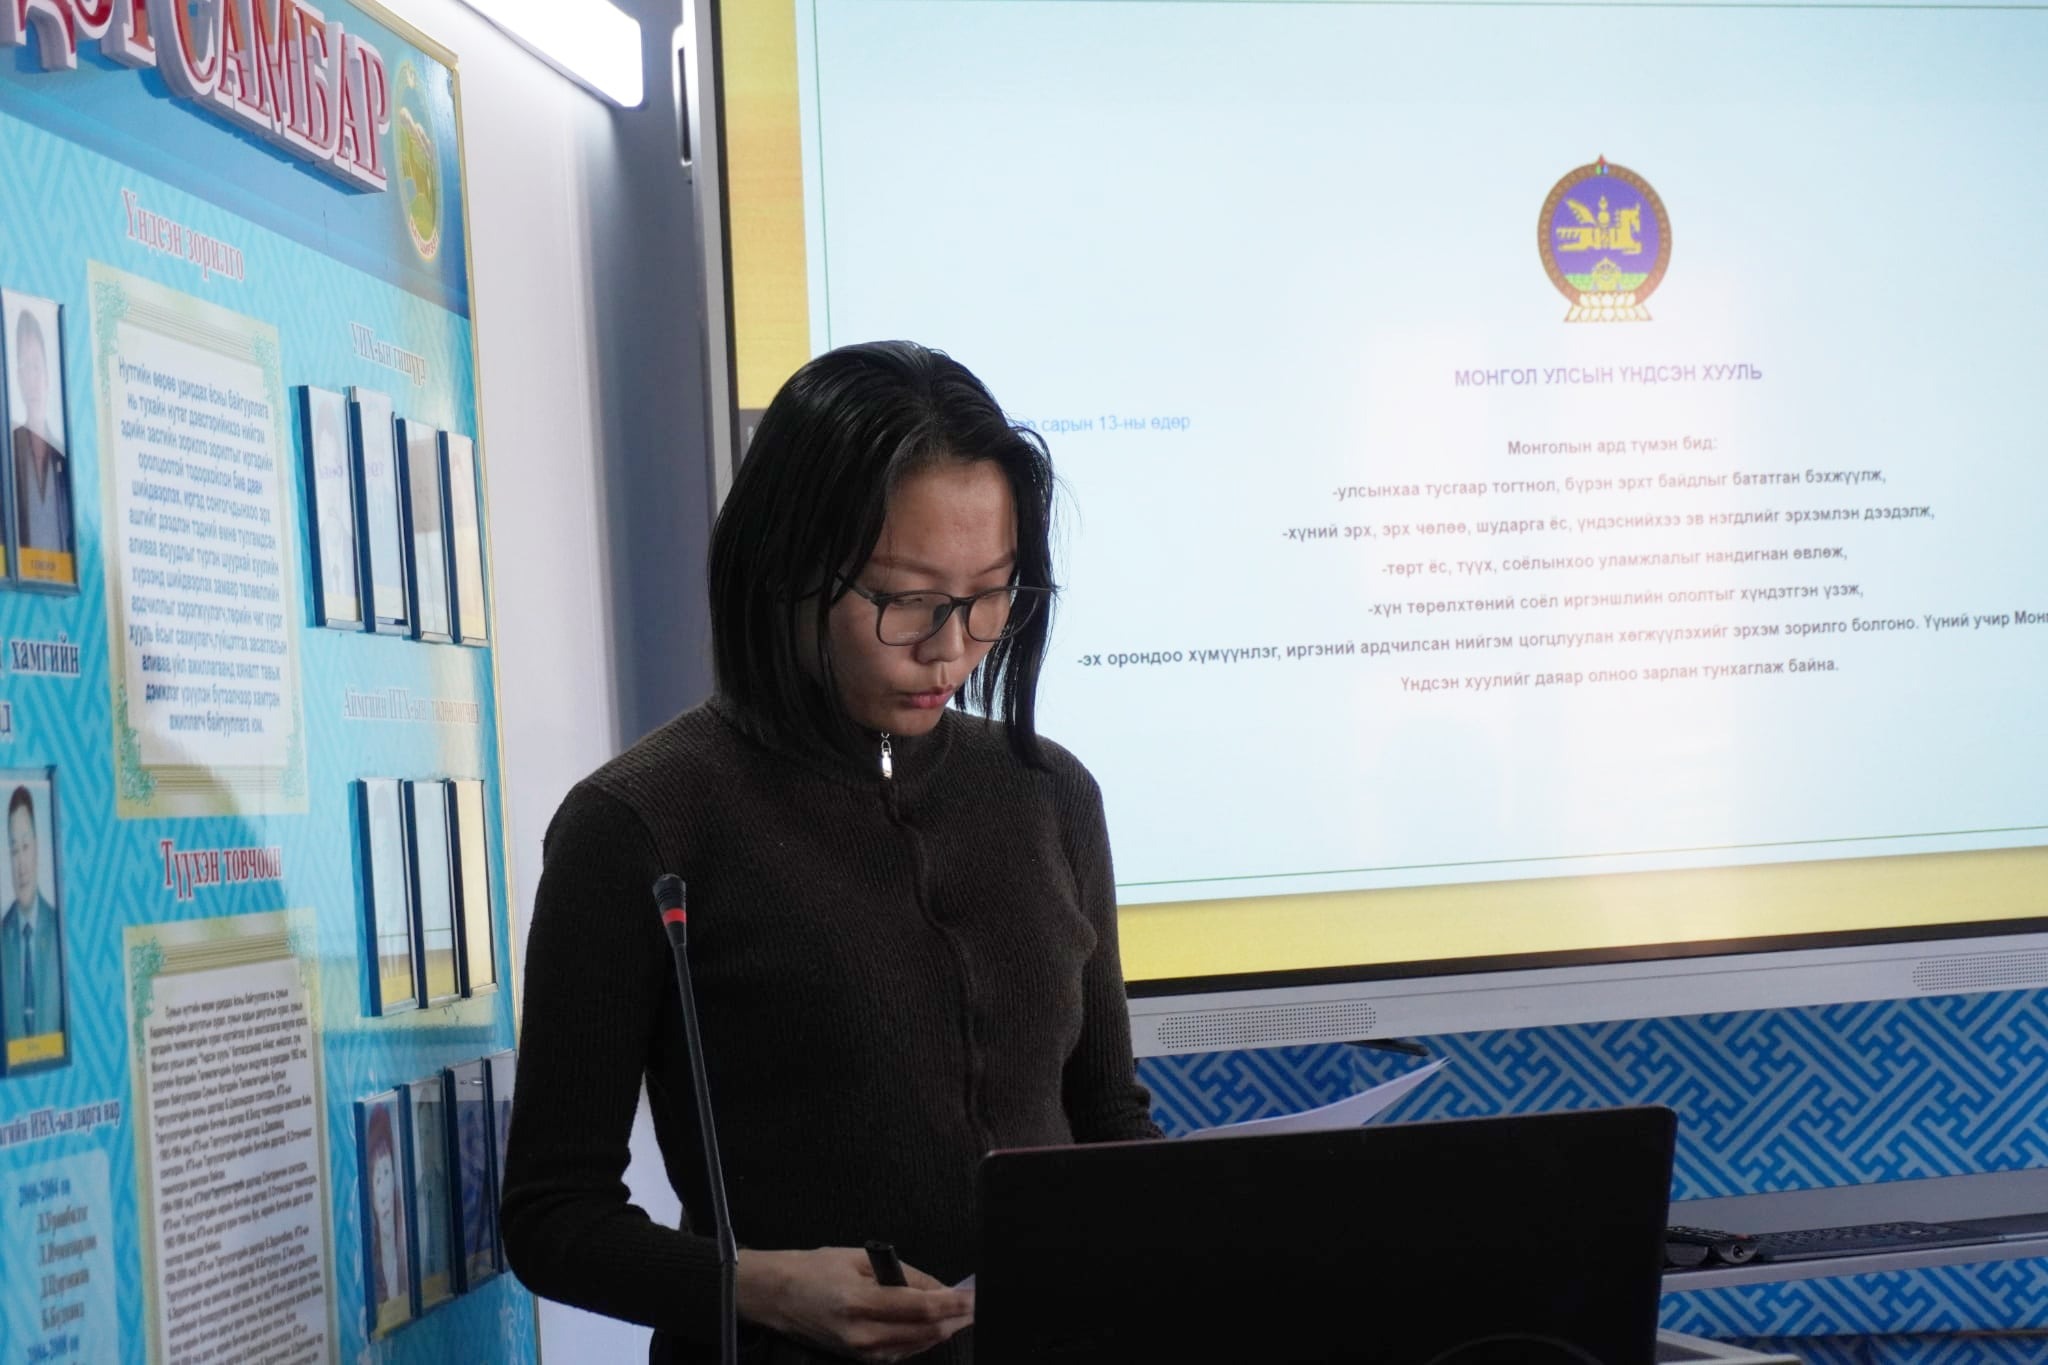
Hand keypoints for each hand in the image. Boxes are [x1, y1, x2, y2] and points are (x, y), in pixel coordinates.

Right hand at [737, 1246, 973, 1362]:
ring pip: (919, 1345)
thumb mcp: (860, 1259)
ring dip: (944, 1329)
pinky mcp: (861, 1359)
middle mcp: (862, 1335)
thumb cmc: (814, 1270)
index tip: (975, 1296)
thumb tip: (939, 1288)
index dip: (954, 1304)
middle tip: (976, 1302)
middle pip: (925, 1332)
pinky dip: (924, 1338)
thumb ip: (903, 1274)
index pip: (921, 1308)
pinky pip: (904, 1351)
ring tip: (963, 1310)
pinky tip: (935, 1324)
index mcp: (859, 1304)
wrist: (777, 1296)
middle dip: (956, 1318)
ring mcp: (862, 1352)